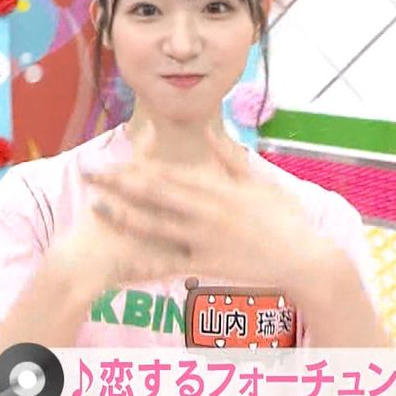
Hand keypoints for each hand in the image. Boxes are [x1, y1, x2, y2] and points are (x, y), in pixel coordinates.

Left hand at [83, 126, 322, 291]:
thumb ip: (230, 158)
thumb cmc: (285, 218)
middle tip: (90, 172)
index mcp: (217, 187)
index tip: (114, 157)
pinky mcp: (207, 264)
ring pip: (154, 224)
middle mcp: (206, 209)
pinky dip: (145, 263)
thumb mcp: (259, 181)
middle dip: (118, 181)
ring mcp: (204, 238)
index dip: (138, 164)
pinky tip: (122, 262)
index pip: (170, 171)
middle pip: (153, 192)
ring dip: (122, 214)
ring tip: (96, 205)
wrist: (305, 258)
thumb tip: (210, 131)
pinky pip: (171, 264)